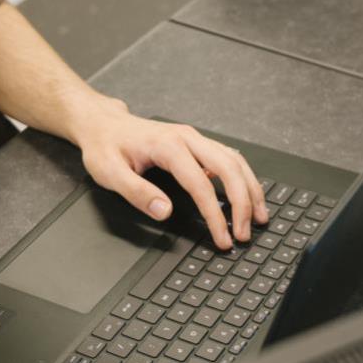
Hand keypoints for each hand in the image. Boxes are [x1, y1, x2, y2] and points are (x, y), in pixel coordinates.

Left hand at [70, 100, 268, 248]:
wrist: (103, 124)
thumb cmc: (105, 147)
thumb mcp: (109, 173)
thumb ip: (137, 193)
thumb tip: (165, 211)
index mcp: (168, 146)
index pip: (202, 185)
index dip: (215, 215)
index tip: (223, 238)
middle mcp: (187, 138)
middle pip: (229, 168)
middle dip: (243, 203)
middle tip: (245, 233)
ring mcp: (194, 138)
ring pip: (235, 160)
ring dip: (250, 188)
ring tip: (259, 215)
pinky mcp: (195, 143)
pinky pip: (228, 157)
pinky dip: (242, 177)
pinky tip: (245, 194)